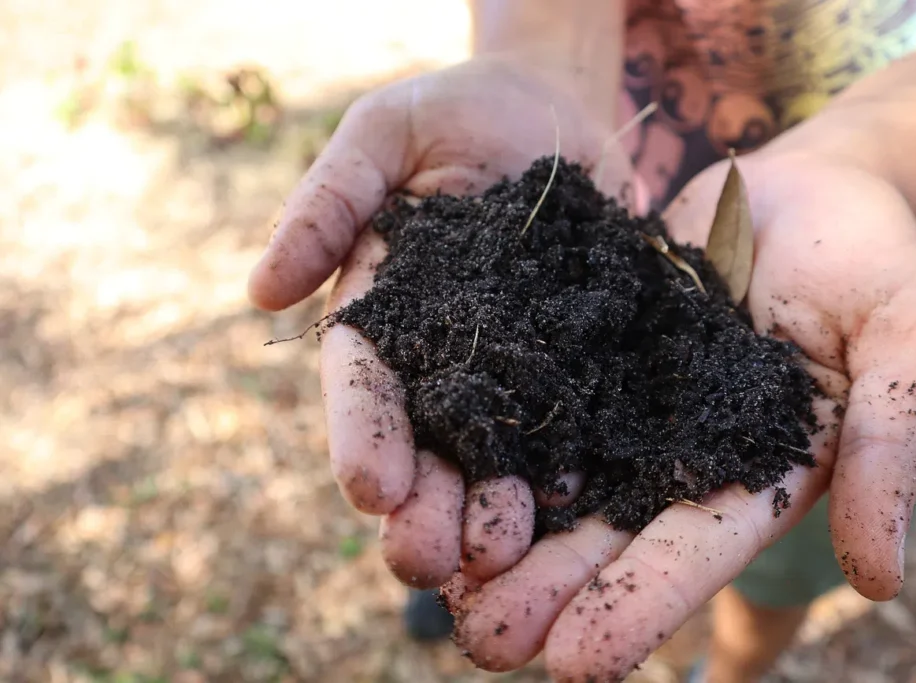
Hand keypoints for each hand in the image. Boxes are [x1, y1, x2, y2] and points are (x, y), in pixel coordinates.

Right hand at [248, 58, 632, 589]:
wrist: (554, 108)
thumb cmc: (454, 110)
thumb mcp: (383, 135)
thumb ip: (327, 203)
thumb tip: (259, 292)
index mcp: (385, 307)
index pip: (362, 381)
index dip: (362, 434)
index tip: (370, 489)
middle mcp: (443, 350)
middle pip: (425, 437)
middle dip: (422, 503)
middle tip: (425, 562)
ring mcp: (511, 360)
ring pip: (494, 448)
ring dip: (490, 508)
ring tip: (496, 558)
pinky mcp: (575, 357)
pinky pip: (572, 416)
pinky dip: (569, 463)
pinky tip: (575, 504)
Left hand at [443, 149, 915, 680]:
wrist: (809, 179)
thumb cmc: (874, 254)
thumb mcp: (907, 335)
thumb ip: (889, 444)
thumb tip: (883, 582)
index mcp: (758, 469)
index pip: (698, 546)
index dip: (640, 603)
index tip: (578, 664)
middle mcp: (682, 450)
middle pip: (611, 529)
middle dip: (548, 587)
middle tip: (483, 644)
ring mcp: (630, 400)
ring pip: (557, 473)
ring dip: (500, 527)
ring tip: (433, 577)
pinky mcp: (589, 345)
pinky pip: (534, 391)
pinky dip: (488, 433)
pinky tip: (433, 466)